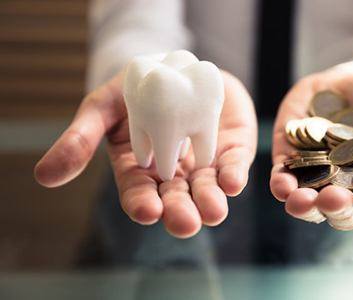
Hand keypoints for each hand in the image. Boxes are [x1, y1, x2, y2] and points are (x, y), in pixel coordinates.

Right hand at [35, 71, 256, 237]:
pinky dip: (234, 175)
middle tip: (185, 223)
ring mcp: (203, 163)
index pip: (139, 194)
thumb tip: (44, 177)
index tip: (146, 211)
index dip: (142, 204)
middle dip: (180, 213)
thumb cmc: (135, 89)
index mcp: (140, 169)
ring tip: (213, 211)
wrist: (175, 66)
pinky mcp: (229, 149)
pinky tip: (233, 182)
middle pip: (176, 200)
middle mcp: (173, 174)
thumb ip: (80, 139)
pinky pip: (233, 165)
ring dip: (211, 201)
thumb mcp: (102, 107)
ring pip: (207, 189)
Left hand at [270, 70, 352, 229]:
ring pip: (310, 206)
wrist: (352, 80)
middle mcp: (349, 190)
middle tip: (333, 198)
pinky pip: (283, 181)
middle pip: (345, 214)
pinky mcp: (291, 164)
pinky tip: (282, 185)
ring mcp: (318, 179)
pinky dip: (281, 186)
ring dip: (305, 207)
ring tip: (301, 201)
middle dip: (339, 209)